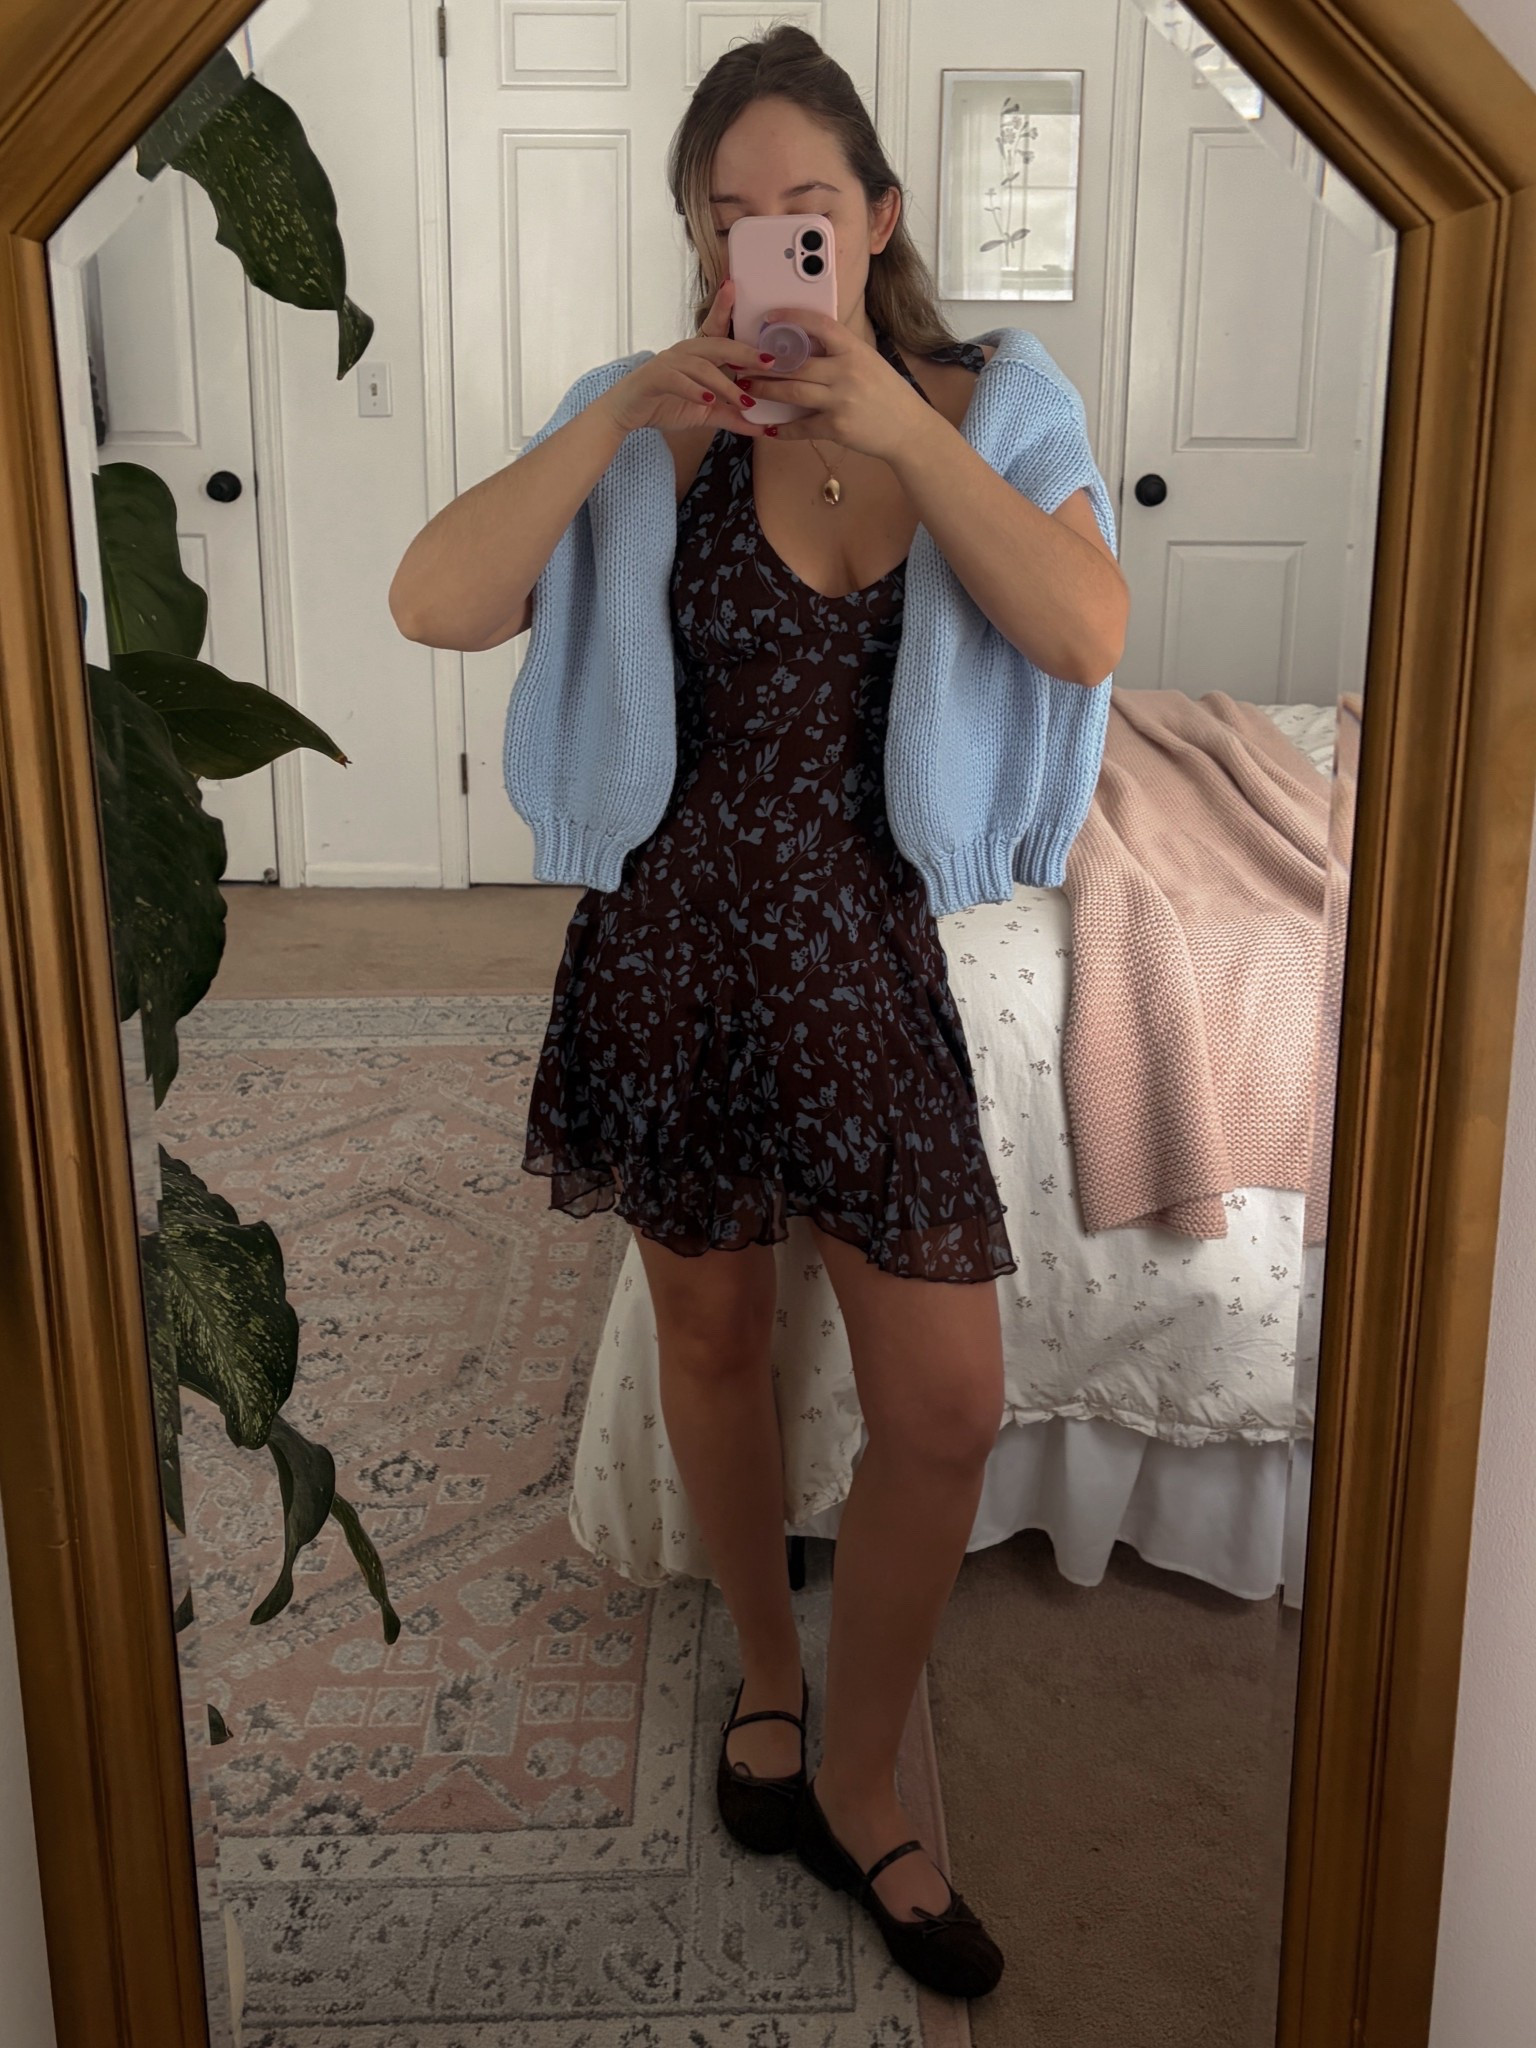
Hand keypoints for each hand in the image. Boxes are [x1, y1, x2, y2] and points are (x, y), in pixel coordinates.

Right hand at [598, 278, 774, 435]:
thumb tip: (763, 427)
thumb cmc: (665, 404)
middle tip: (768, 361)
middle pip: (718, 345)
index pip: (717, 329)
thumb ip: (732, 417)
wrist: (627, 413)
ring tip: (744, 400)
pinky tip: (708, 399)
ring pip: (701, 366)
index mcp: (698, 353)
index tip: (737, 289)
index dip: (726, 308)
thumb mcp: (705, 413)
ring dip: (725, 384)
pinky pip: (677, 380)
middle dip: (745, 353)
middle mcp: (684, 352)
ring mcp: (668, 363)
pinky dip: (694, 390)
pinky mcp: (654, 378)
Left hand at [738, 306, 932, 462]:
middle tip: (742, 362)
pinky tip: (769, 430)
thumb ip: (841, 354)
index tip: (769, 317)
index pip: (819, 324)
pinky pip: (803, 426)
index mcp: (854, 350)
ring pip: (793, 392)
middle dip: (765, 364)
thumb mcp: (869, 363)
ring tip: (748, 389)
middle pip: (796, 363)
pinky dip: (784, 430)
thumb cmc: (888, 394)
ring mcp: (841, 399)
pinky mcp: (837, 426)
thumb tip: (810, 344)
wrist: (908, 429)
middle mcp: (846, 371)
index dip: (792, 318)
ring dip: (767, 391)